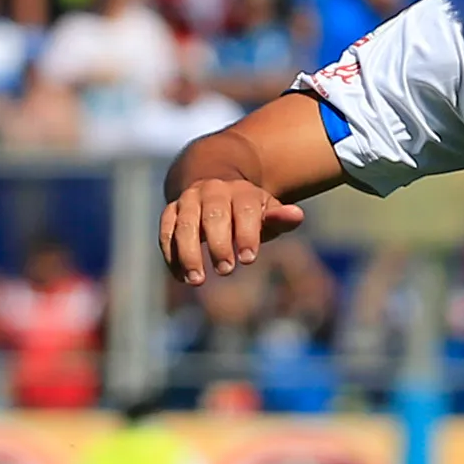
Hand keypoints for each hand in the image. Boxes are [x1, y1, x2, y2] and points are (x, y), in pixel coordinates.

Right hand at [162, 177, 305, 284]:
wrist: (215, 182)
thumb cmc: (248, 209)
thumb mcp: (267, 210)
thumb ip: (281, 217)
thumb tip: (297, 215)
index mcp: (241, 191)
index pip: (245, 210)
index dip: (247, 234)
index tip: (248, 259)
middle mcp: (212, 191)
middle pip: (213, 217)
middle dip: (218, 244)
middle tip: (226, 270)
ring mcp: (188, 200)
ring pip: (184, 225)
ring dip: (189, 253)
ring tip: (197, 280)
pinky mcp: (170, 211)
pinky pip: (166, 232)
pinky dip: (171, 255)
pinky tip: (181, 277)